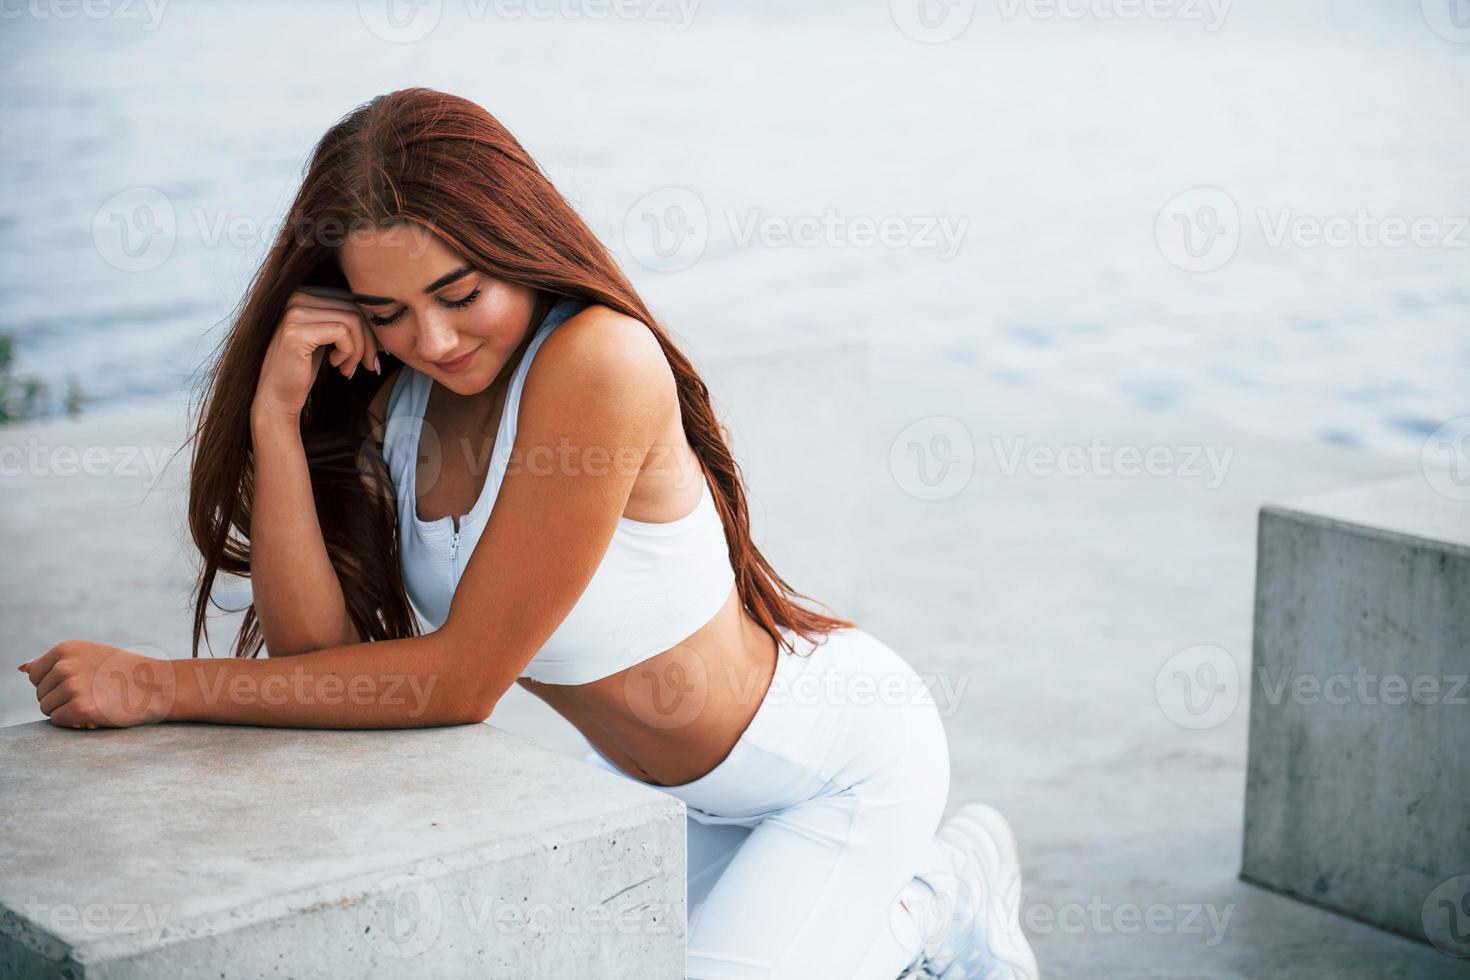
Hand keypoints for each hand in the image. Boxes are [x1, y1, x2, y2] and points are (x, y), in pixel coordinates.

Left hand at [16, 641, 176, 728]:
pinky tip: (95, 712)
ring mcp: (72, 687)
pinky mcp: (80, 709)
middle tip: (92, 694)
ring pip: (47, 708)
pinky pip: (59, 721)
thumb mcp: (90, 655)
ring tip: (95, 702)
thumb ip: (56, 662)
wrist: (157, 685)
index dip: (54, 684)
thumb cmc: (125, 671)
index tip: (80, 683)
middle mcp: (65, 666)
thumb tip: (22, 668)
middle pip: (40, 693)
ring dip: (67, 710)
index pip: (35, 675)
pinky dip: (74, 721)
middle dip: (61, 698)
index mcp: (66, 649)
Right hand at [252, 286, 382, 421]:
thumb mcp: (326, 337)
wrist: (276, 397)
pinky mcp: (295, 331)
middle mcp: (295, 295)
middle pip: (354, 308)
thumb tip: (381, 315)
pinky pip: (343, 332)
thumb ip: (344, 319)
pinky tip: (336, 366)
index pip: (350, 298)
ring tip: (349, 369)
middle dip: (370, 340)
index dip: (369, 326)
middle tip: (369, 365)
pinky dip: (349, 352)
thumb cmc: (303, 369)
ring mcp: (293, 311)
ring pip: (353, 320)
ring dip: (360, 350)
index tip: (376, 352)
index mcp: (303, 293)